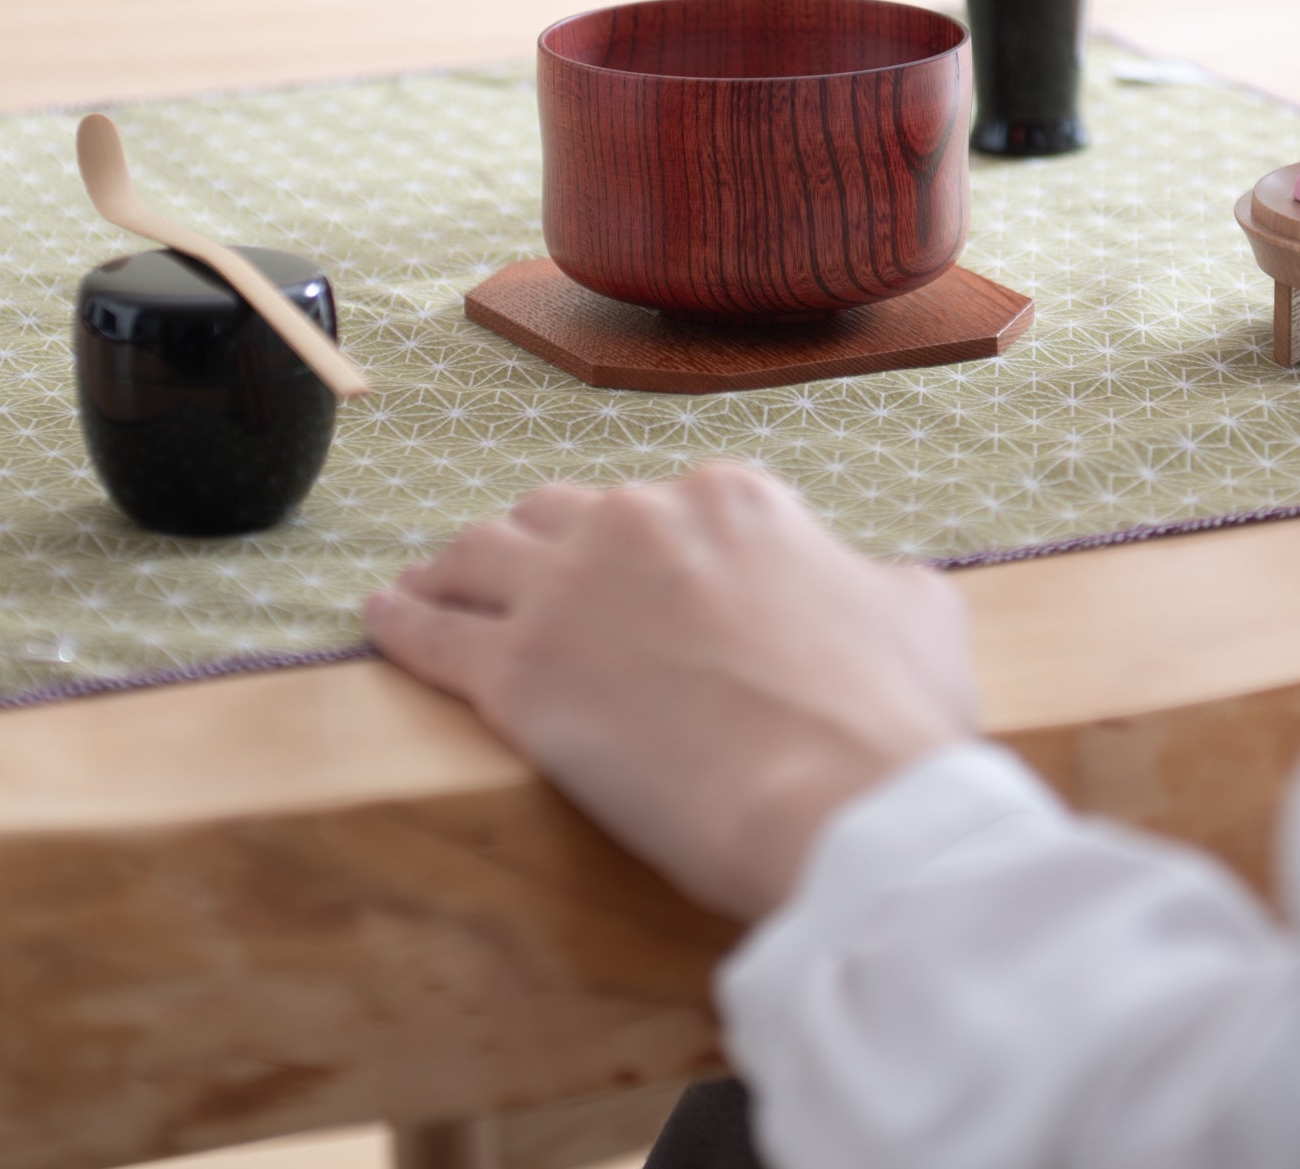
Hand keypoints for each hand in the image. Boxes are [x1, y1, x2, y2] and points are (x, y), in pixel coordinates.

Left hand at [365, 463, 976, 921]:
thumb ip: (875, 578)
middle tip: (519, 577)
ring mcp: (569, 593)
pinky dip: (400, 621)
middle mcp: (640, 520)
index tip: (631, 581)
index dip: (645, 548)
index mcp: (732, 500)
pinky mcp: (517, 676)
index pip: (664, 505)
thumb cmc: (890, 717)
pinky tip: (380, 617)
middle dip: (538, 544)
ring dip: (453, 566)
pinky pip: (432, 635)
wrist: (843, 800)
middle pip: (559, 515)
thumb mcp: (919, 611)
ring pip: (483, 554)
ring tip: (428, 581)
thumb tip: (870, 583)